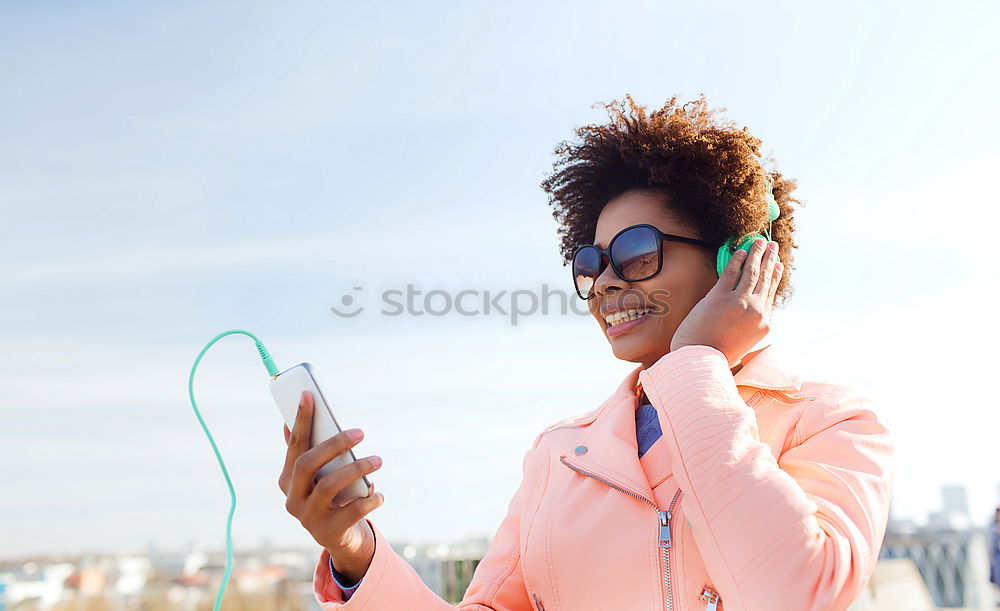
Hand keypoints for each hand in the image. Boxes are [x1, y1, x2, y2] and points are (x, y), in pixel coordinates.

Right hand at [278, 391, 383, 582]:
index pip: (294, 445)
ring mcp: (308, 518)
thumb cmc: (331, 497)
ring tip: (377, 460)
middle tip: (360, 432)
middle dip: (334, 445)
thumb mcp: (318, 476)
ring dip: (357, 468)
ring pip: (330, 486)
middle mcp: (293, 499)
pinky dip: (369, 499)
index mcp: (287, 480)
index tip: (309, 395)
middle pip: (308, 464)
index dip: (301, 420)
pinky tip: (379, 494)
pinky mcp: (328, 533)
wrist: (342, 538)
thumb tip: (288, 423)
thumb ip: (306, 452)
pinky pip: (352, 511)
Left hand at [670, 238, 783, 366]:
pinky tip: (740, 251)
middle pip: (765, 279)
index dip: (774, 276)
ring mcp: (739, 303)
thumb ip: (749, 325)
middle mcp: (756, 312)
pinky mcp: (719, 298)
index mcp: (763, 324)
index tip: (777, 264)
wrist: (699, 361)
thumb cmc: (716, 354)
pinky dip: (737, 260)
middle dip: (769, 259)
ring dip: (756, 253)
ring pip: (752, 272)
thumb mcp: (742, 342)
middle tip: (772, 245)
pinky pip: (731, 273)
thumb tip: (749, 311)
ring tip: (759, 241)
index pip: (770, 293)